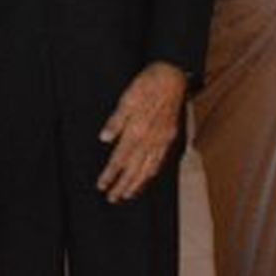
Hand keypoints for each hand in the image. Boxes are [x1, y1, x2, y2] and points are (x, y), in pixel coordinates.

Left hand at [96, 62, 186, 202]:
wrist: (173, 78)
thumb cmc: (148, 85)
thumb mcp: (127, 98)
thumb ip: (116, 120)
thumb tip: (104, 138)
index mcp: (137, 130)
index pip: (120, 158)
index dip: (110, 174)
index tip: (101, 185)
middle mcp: (150, 139)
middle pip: (134, 169)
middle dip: (122, 186)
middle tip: (112, 198)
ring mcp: (161, 140)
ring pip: (148, 169)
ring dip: (137, 184)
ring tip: (127, 195)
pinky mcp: (169, 138)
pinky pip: (160, 161)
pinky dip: (151, 173)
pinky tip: (146, 178)